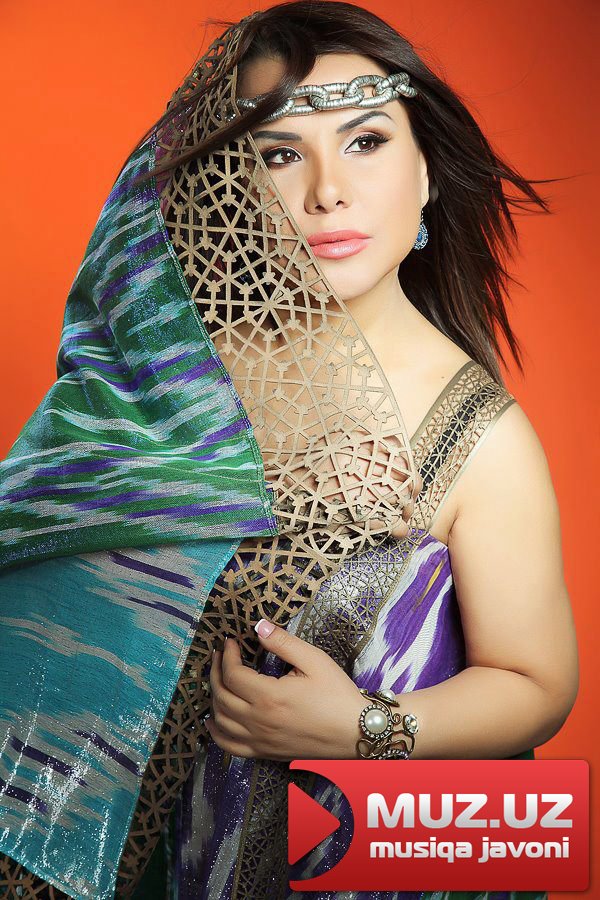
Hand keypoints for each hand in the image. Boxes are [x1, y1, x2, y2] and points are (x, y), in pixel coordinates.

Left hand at [205, 620, 366, 760]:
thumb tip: (258, 626)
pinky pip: (230, 746)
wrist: (356, 733)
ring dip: (214, 697)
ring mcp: (260, 740)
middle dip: (216, 671)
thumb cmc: (337, 695)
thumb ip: (283, 642)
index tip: (231, 642)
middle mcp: (259, 721)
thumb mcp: (314, 660)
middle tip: (220, 655)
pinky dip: (217, 732)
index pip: (232, 674)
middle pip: (221, 696)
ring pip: (221, 720)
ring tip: (219, 679)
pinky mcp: (265, 753)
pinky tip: (214, 719)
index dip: (227, 655)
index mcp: (269, 697)